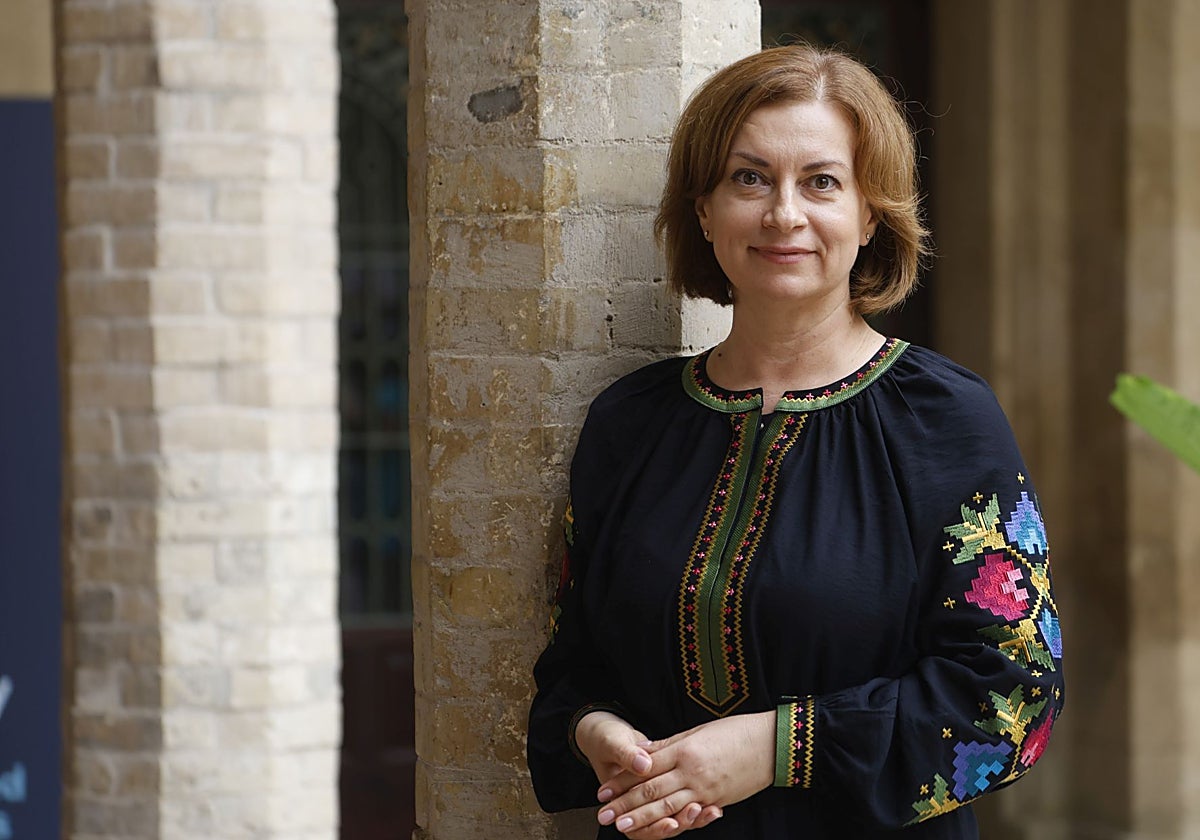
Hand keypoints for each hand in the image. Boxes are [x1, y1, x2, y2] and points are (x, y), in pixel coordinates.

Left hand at [596, 711, 774, 835]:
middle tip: (603, 815)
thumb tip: (643, 752)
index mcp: (683, 749)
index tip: (603, 790)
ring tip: (622, 827)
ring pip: (667, 806)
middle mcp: (690, 770)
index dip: (622, 780)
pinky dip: (673, 822)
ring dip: (642, 818)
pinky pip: (690, 814)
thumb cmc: (735, 731)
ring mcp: (704, 788)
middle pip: (650, 790)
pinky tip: (660, 829)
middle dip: (624, 805)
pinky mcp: (717, 799)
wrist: (771, 743)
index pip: (644, 768)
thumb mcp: (697, 730)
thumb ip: (669, 745)